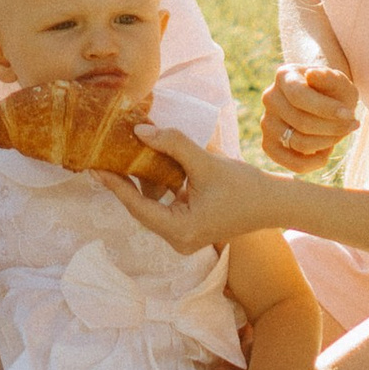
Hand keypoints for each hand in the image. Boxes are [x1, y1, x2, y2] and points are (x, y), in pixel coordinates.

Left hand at [101, 124, 280, 246]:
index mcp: (179, 231)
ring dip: (139, 180)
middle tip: (103, 156)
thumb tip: (139, 130)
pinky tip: (148, 162)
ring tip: (121, 154)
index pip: (137, 206)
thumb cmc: (244, 187)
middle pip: (141, 207)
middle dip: (124, 181)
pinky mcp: (189, 225)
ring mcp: (183, 235)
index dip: (115, 185)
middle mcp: (178, 239)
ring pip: (152, 205)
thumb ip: (173, 145)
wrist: (274, 203)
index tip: (95, 167)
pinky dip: (156, 184)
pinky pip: (164, 204)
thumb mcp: (206, 163)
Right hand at [260, 61, 358, 173]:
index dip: (326, 109)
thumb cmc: (333, 90)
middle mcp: (270, 98)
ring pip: (299, 143)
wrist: (324, 100)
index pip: (299, 96)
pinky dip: (316, 162)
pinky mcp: (269, 144)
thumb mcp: (339, 81)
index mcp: (284, 76)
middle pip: (302, 122)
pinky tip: (327, 150)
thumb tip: (312, 75)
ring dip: (328, 143)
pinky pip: (293, 163)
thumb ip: (330, 77)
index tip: (349, 114)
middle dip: (333, 128)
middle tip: (351, 125)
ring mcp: (267, 122)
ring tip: (339, 134)